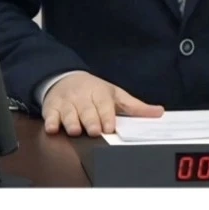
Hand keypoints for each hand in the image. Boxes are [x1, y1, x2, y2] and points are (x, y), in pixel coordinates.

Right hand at [42, 71, 163, 136]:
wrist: (65, 78)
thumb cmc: (94, 91)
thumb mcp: (115, 95)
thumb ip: (135, 107)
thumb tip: (159, 112)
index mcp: (100, 93)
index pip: (104, 105)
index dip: (106, 116)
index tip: (109, 127)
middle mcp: (83, 97)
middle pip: (86, 110)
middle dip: (90, 120)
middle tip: (94, 131)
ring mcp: (66, 102)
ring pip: (68, 113)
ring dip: (71, 122)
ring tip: (74, 131)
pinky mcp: (52, 108)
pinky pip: (50, 115)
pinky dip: (51, 122)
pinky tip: (52, 128)